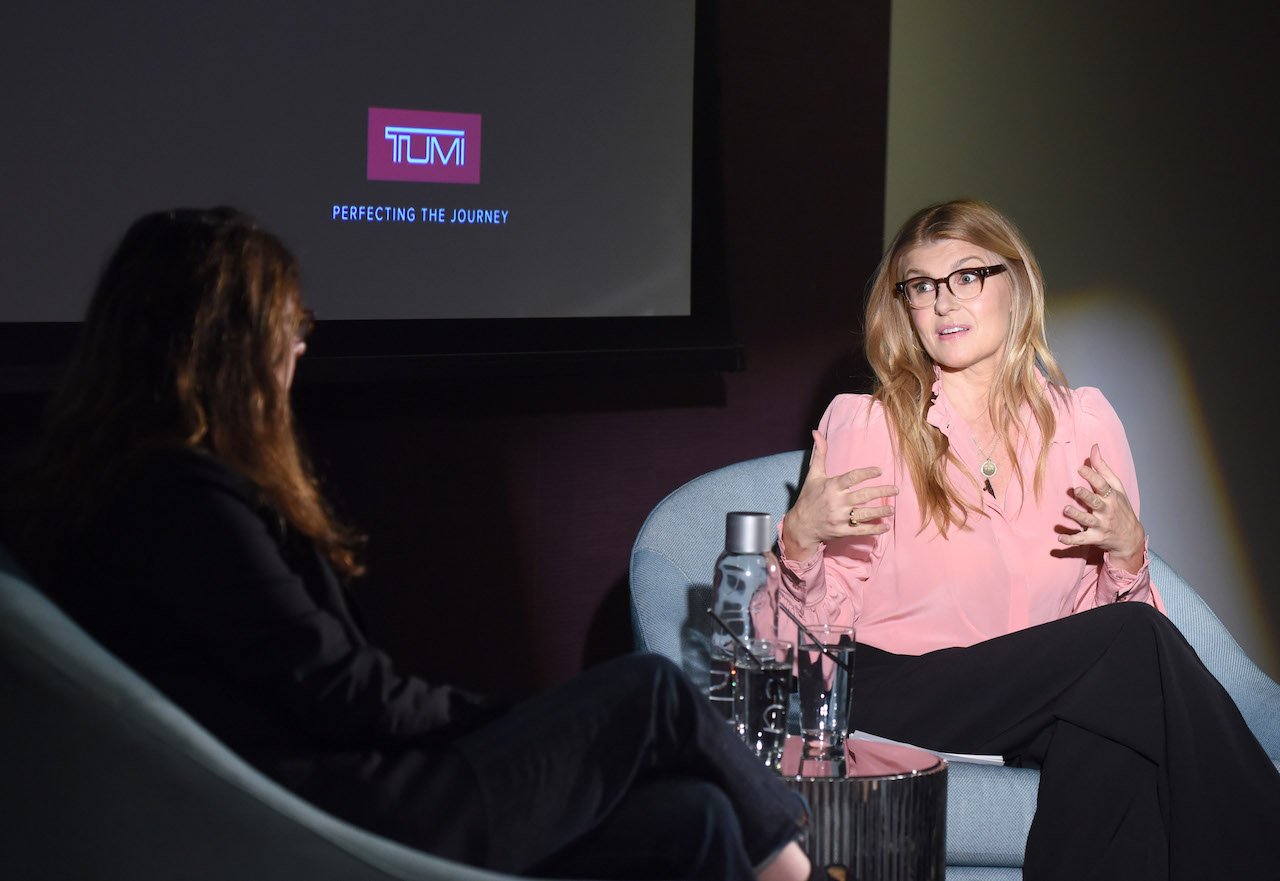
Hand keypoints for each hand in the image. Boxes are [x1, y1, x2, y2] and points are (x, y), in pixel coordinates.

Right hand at [781, 431, 897, 559]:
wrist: (801, 525)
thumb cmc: (809, 498)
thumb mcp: (813, 475)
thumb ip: (820, 453)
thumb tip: (816, 432)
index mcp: (832, 486)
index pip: (853, 477)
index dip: (867, 473)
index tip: (880, 471)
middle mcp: (837, 502)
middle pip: (864, 496)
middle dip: (882, 492)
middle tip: (896, 489)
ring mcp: (840, 518)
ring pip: (865, 514)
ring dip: (881, 511)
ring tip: (892, 509)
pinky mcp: (842, 531)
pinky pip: (861, 530)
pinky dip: (874, 529)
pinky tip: (885, 526)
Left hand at [1058, 444, 1145, 570]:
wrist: (1130, 537)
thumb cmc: (1121, 507)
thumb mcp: (1116, 487)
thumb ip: (1103, 468)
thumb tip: (1094, 447)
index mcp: (1111, 497)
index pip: (1102, 485)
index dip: (1092, 476)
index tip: (1081, 468)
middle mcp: (1106, 511)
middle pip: (1096, 503)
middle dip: (1086, 496)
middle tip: (1076, 490)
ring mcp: (1101, 525)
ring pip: (1087, 520)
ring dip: (1076, 515)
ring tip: (1066, 509)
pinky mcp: (1095, 538)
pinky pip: (1082, 540)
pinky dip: (1071, 540)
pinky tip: (1060, 538)